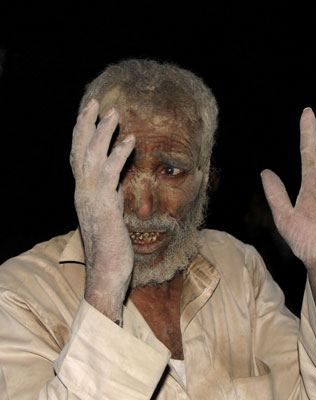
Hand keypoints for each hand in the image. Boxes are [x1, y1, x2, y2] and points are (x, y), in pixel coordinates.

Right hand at [70, 99, 134, 321]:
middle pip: (79, 151)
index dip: (83, 134)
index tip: (89, 113)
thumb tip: (116, 188)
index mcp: (84, 194)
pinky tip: (131, 141)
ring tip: (114, 113)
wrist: (106, 276)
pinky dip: (119, 155)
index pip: (79, 158)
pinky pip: (110, 175)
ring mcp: (92, 199)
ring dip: (103, 133)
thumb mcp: (110, 218)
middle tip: (94, 101)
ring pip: (92, 158)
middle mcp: (83, 193)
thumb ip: (110, 200)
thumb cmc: (111, 251)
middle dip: (86, 124)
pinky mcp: (105, 207)